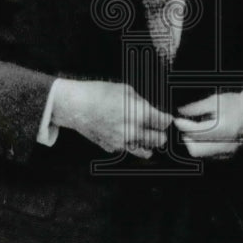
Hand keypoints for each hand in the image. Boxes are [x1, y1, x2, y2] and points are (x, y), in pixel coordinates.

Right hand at [51, 79, 170, 158]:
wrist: (75, 105)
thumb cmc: (98, 93)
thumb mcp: (125, 90)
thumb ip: (141, 102)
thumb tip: (149, 109)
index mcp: (140, 114)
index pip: (164, 122)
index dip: (167, 119)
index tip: (166, 118)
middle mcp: (133, 132)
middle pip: (158, 140)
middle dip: (161, 134)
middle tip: (158, 128)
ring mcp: (121, 143)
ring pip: (145, 152)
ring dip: (149, 145)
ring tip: (147, 138)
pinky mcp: (110, 147)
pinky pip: (126, 150)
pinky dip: (129, 145)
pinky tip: (125, 136)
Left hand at [174, 85, 242, 159]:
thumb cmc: (235, 104)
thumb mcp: (215, 100)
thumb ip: (196, 108)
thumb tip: (180, 112)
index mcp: (224, 128)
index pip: (195, 132)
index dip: (183, 125)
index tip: (178, 119)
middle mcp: (227, 144)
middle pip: (195, 149)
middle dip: (187, 137)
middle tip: (186, 125)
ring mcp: (228, 152)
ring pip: (200, 154)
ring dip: (193, 142)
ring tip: (197, 129)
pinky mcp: (228, 156)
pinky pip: (208, 155)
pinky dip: (202, 146)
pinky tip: (205, 135)